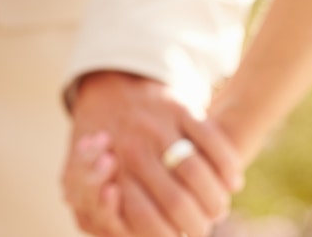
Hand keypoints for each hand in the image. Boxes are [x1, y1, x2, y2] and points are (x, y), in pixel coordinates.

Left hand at [63, 71, 242, 235]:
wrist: (109, 89)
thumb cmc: (96, 148)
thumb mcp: (78, 181)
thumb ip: (93, 212)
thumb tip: (122, 235)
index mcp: (109, 174)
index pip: (145, 219)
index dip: (168, 235)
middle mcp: (135, 152)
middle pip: (176, 201)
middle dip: (197, 223)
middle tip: (204, 228)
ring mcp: (160, 128)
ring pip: (197, 172)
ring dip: (215, 197)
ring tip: (219, 208)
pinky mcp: (181, 108)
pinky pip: (211, 139)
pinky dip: (227, 164)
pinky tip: (233, 182)